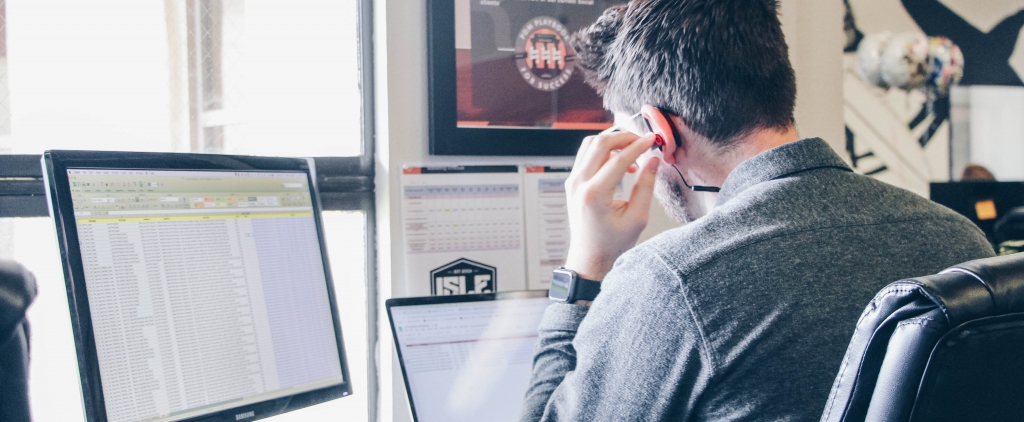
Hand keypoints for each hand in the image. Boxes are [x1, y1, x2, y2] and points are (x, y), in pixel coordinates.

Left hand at [563, 131, 658, 280]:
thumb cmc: (612, 242)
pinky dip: (604, 151)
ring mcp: (573, 181)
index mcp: (595, 194)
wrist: (590, 256)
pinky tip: (621, 162)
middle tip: (642, 140)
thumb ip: (646, 186)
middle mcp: (579, 184)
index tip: (652, 140)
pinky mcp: (573, 182)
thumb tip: (653, 160)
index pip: (619, 159)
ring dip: (612, 141)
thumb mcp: (637, 217)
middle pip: (600, 143)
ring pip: (590, 144)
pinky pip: (586, 154)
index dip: (638, 146)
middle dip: (624, 136)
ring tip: (632, 151)